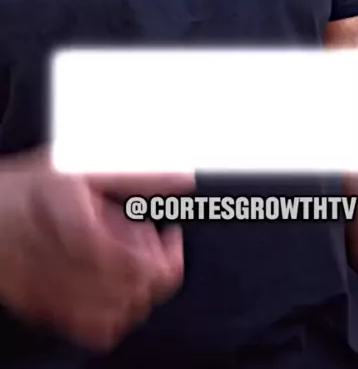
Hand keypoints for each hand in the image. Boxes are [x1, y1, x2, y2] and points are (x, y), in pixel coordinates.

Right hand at [0, 149, 193, 349]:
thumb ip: (138, 176)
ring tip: (130, 259)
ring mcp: (49, 291)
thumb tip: (186, 179)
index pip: (131, 263)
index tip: (170, 233)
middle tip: (150, 240)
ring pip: (116, 314)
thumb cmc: (32, 184)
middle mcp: (59, 263)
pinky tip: (114, 286)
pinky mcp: (42, 308)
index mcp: (74, 222)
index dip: (162, 254)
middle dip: (154, 268)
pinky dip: (115, 313)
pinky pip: (92, 329)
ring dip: (138, 289)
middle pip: (130, 291)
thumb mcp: (86, 166)